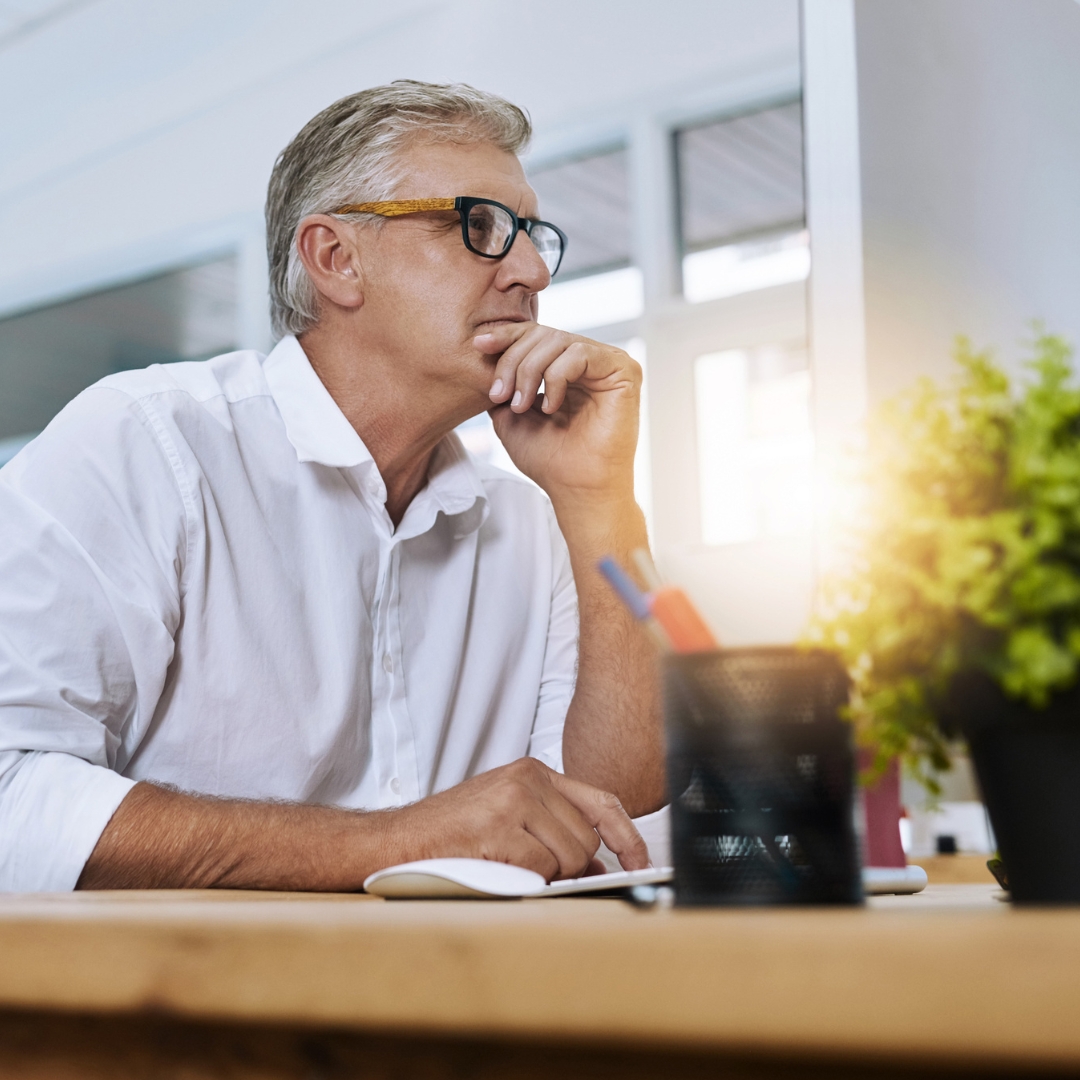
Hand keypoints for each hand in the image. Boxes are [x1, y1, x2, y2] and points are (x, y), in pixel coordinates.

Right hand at [386, 758, 648, 880]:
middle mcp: (527, 779)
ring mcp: (514, 801)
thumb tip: (599, 864)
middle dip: (569, 867)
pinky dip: (525, 881)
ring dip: (545, 876)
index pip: (601, 802)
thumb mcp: (508, 816)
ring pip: (569, 857)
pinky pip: (542, 870)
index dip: (628, 836)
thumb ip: (553, 830)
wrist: (398, 841)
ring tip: (507, 866)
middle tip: (531, 870)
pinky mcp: (500, 828)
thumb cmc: (451, 834)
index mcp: (533, 773)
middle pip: (587, 838)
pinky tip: (496, 869)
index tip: (641, 863)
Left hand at [477, 323, 640, 501]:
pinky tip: (551, 408)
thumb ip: (502, 384)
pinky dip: (556, 377)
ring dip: (530, 371)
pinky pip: (580, 354)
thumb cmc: (550, 460)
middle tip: (499, 395)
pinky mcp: (623, 371)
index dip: (506, 336)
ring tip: (521, 406)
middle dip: (513, 361)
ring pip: (558, 340)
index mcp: (566, 366)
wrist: (577, 489)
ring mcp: (608, 363)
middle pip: (542, 334)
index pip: (534, 335)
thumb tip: (485, 353)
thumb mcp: (510, 416)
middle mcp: (589, 360)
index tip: (479, 345)